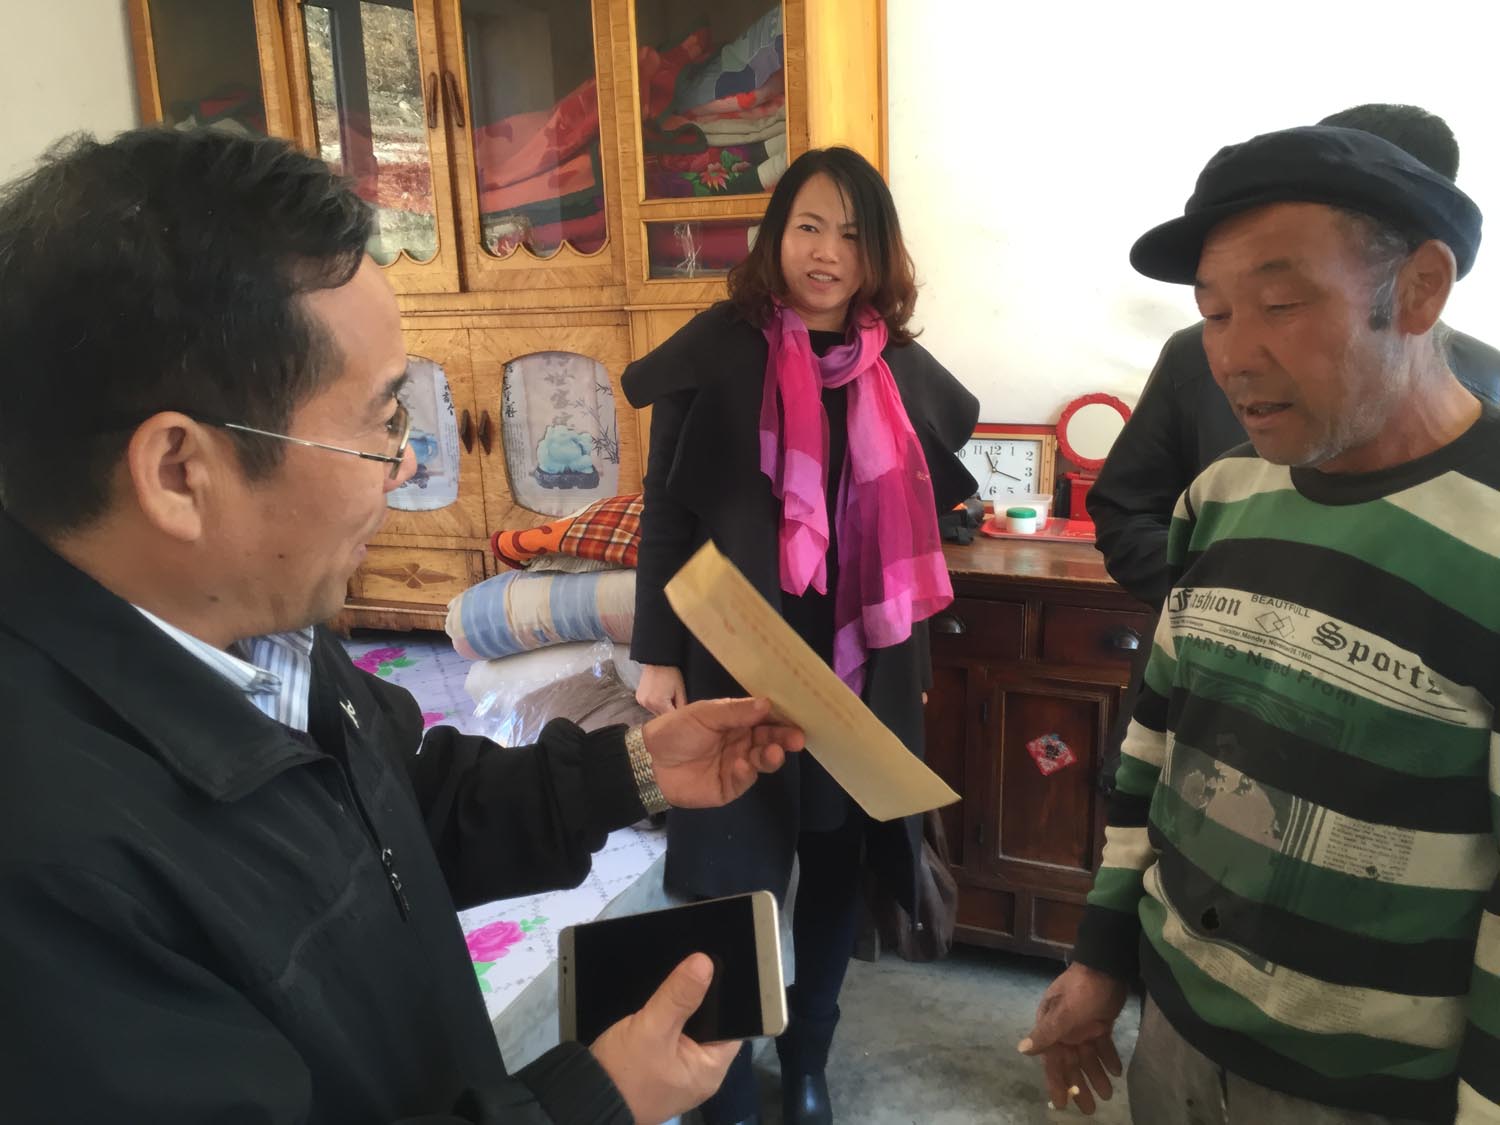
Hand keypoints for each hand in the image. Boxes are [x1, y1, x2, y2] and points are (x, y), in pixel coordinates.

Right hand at [591, 953, 740, 1123]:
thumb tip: (704, 962)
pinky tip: (663, 996)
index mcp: (710, 1069)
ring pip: (689, 1026)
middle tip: (697, 961)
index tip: (719, 965)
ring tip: (681, 973)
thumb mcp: (653, 1028)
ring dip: (682, 1006)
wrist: (585, 1097)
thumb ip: (679, 996)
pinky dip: (668, 1016)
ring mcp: (678, 1069)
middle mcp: (699, 1071)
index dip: (727, 995)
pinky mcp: (660, 1064)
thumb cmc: (623, 1072)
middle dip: (702, 997)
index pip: (732, 1024)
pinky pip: (672, 1033)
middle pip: (710, 1023)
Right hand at [637, 664, 685, 714]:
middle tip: (676, 702)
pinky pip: (649, 706)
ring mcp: (641, 701)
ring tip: (667, 696)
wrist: (658, 660)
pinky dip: (655, 704)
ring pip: (655, 713)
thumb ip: (682, 706)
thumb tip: (684, 717)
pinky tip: (660, 694)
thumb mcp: (680, 690)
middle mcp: (648, 703)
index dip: (677, 717)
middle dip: (670, 713)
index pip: (670, 718)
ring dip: (662, 709)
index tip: (683, 715)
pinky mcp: (639, 698)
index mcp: (659, 702)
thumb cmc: (671, 673)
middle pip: (662, 717)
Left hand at [641, 697, 804, 807]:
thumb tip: (768, 703)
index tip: (798, 716)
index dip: (781, 718)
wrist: (647, 761)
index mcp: (737, 721)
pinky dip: (746, 773)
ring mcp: (737, 765)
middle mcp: (741, 742)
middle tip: (797, 738)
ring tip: (774, 753)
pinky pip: (743, 779)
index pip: (765, 718)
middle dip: (783, 738)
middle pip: (769, 740)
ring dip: (770, 756)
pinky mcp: (729, 787)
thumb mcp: (704, 713)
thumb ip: (735, 711)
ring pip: (761, 761)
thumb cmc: (675, 730)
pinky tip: (742, 765)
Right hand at [1018, 962, 1128, 1114]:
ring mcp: (1083, 1027)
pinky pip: (1102, 1046)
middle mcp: (1065, 1030)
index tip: (1063, 1105)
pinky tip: (1116, 1072)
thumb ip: (1046, 1034)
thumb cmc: (1082, 991)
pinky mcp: (1100, 1023)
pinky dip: (1108, 1058)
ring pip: (1088, 1057)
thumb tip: (1022, 1050)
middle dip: (1080, 1085)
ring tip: (1109, 1094)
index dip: (1056, 1083)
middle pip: (1071, 1063)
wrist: (1107, 967)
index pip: (1052, 1061)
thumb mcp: (1064, 1014)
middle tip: (1091, 1109)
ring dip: (1097, 1075)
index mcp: (1051, 1026)